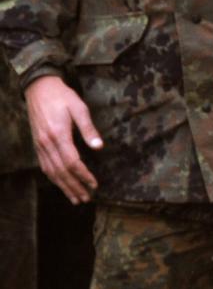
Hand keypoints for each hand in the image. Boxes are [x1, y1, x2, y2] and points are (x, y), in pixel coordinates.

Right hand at [25, 75, 101, 204]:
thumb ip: (89, 128)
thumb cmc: (63, 97)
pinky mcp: (37, 145)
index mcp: (58, 134)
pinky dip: (53, 178)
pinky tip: (60, 184)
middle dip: (74, 186)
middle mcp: (47, 143)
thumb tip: (99, 146)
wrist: (39, 89)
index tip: (94, 184)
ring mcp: (40, 145)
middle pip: (61, 171)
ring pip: (51, 172)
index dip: (83, 175)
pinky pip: (44, 166)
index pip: (72, 162)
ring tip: (75, 198)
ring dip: (63, 186)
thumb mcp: (79, 108)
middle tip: (86, 198)